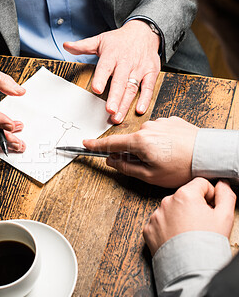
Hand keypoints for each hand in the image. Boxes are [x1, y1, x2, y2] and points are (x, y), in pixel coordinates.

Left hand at [63, 20, 160, 123]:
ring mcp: (139, 68)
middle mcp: (126, 62)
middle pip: (120, 82)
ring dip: (125, 104)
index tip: (96, 89)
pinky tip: (139, 109)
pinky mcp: (151, 73)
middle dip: (115, 97)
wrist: (144, 31)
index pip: (105, 68)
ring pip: (132, 88)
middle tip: (109, 111)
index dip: (101, 78)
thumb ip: (83, 46)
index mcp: (112, 55)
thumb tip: (66, 46)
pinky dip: (145, 99)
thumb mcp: (101, 40)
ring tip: (117, 117)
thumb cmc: (119, 40)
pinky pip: (149, 87)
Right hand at [83, 116, 198, 187]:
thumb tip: (112, 161)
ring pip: (146, 137)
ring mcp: (161, 122)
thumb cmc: (183, 168)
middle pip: (131, 142)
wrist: (209, 155)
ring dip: (150, 147)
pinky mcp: (172, 121)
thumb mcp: (150, 176)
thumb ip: (127, 168)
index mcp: (140, 141)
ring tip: (168, 159)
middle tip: (150, 166)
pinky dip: (162, 141)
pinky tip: (173, 150)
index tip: (86, 143)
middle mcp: (148, 127)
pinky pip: (159, 131)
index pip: (112, 143)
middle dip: (135, 153)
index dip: (97, 145)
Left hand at [143, 178, 235, 255]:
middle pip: (184, 197)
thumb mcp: (225, 216)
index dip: (210, 195)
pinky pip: (159, 224)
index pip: (200, 184)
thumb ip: (225, 195)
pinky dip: (167, 229)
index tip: (212, 209)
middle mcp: (166, 202)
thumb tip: (221, 184)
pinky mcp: (148, 229)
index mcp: (185, 195)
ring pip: (170, 210)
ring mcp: (155, 216)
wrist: (190, 269)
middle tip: (201, 225)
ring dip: (179, 217)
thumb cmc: (208, 242)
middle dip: (193, 206)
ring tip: (188, 234)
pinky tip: (177, 239)